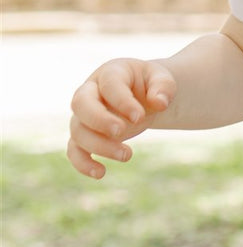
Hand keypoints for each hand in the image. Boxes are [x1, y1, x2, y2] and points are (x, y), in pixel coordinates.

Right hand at [67, 58, 176, 178]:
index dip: (122, 101)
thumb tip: (160, 103)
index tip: (140, 117)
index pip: (109, 84)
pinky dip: (82, 163)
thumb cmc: (150, 84)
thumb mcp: (162, 78)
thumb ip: (164, 86)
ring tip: (128, 155)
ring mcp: (85, 114)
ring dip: (98, 145)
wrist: (143, 95)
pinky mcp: (86, 135)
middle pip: (80, 104)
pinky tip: (100, 173)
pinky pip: (74, 149)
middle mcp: (91, 92)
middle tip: (121, 132)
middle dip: (99, 120)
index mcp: (110, 73)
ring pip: (77, 130)